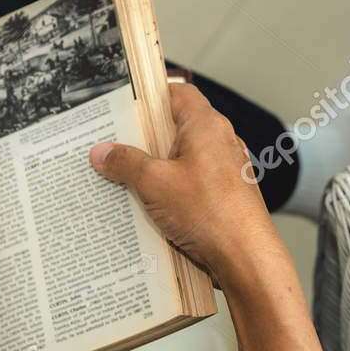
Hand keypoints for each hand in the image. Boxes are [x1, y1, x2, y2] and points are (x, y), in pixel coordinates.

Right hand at [89, 83, 286, 289]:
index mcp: (206, 125)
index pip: (178, 93)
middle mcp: (221, 142)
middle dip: (145, 139)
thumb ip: (125, 163)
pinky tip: (151, 207)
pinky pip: (193, 183)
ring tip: (127, 180)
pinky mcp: (226, 195)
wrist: (246, 257)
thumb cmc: (211, 213)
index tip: (124, 107)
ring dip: (157, 169)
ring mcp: (226, 170)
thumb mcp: (154, 183)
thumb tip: (103, 153)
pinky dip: (173, 190)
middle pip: (177, 127)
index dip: (150, 96)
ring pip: (184, 159)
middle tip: (115, 148)